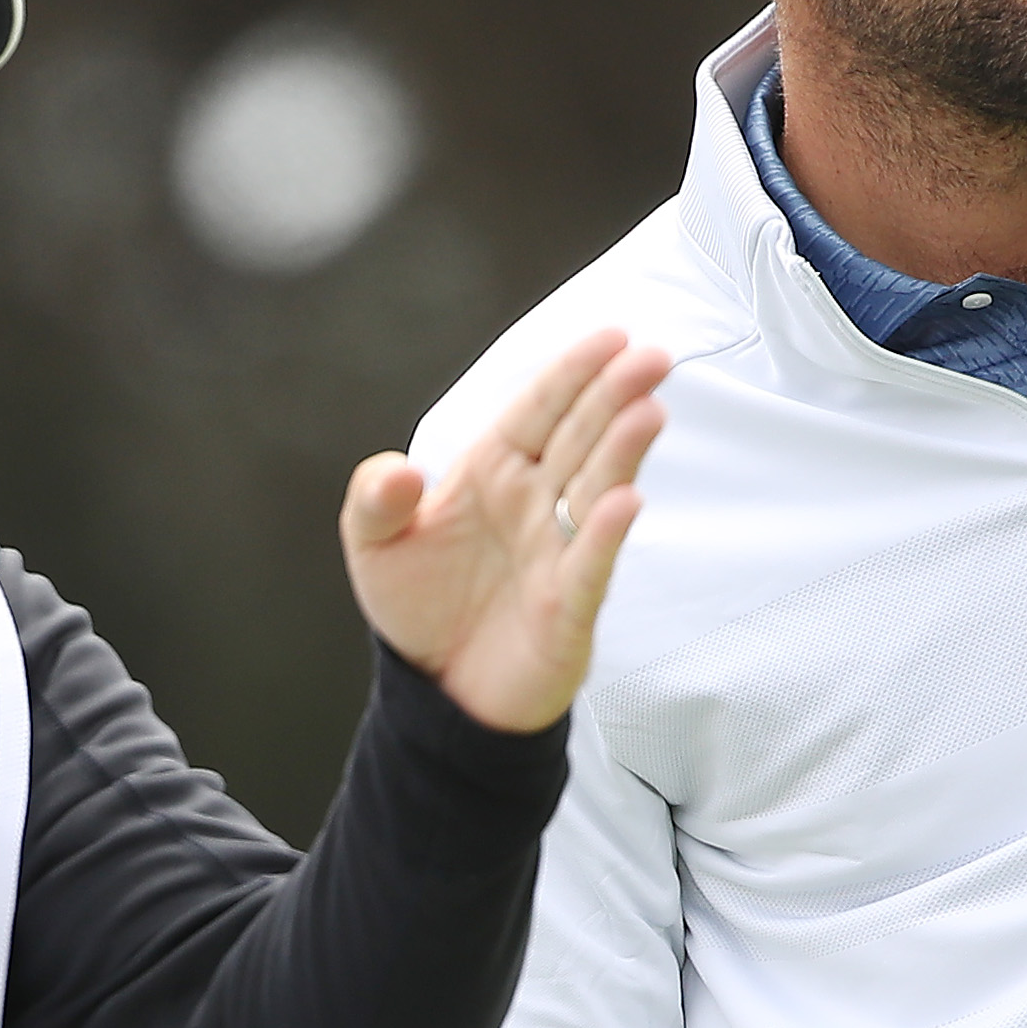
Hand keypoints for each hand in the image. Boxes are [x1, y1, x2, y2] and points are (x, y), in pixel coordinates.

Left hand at [341, 329, 671, 731]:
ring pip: (595, 491)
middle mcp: (534, 503)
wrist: (439, 690)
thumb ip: (374, 500)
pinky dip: (605, 535)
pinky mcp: (566, 607)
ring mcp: (556, 551)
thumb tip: (398, 472)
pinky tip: (626, 503)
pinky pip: (588, 565)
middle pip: (580, 439)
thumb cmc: (419, 605)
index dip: (573, 373)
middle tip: (652, 358)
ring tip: (649, 411)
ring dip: (622, 452)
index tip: (611, 336)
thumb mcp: (375, 545)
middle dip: (614, 397)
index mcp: (494, 471)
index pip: (539, 410)